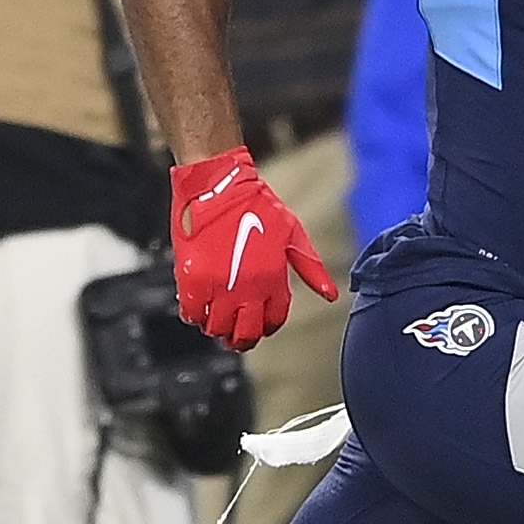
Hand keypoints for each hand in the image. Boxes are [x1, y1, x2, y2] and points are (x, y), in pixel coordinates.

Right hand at [169, 148, 337, 350]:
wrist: (217, 184)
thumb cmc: (256, 203)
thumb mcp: (292, 233)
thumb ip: (311, 268)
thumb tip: (331, 295)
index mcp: (274, 279)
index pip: (273, 320)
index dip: (267, 325)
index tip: (260, 321)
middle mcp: (248, 288)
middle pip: (245, 334)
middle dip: (242, 338)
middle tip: (236, 334)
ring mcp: (218, 286)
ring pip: (217, 329)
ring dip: (217, 328)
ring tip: (215, 318)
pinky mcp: (193, 279)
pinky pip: (192, 313)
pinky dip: (194, 315)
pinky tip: (198, 307)